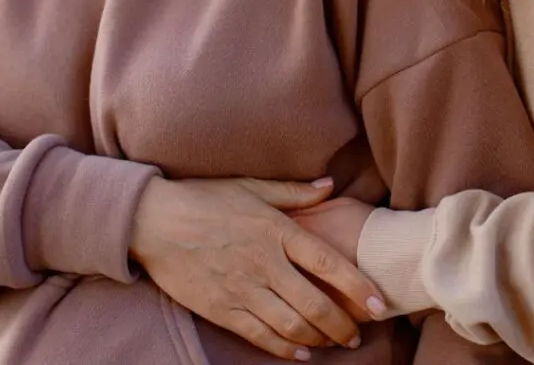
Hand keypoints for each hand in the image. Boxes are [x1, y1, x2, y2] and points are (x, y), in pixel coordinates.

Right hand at [129, 176, 386, 360]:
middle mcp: (264, 262)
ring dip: (319, 338)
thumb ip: (294, 191)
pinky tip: (300, 352)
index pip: (327, 262)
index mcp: (275, 230)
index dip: (356, 285)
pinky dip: (285, 349)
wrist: (154, 220)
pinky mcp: (222, 309)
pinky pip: (261, 336)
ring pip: (292, 325)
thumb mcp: (251, 186)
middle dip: (343, 324)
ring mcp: (243, 288)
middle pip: (314, 303)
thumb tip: (330, 185)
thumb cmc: (205, 198)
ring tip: (334, 343)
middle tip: (359, 333)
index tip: (378, 302)